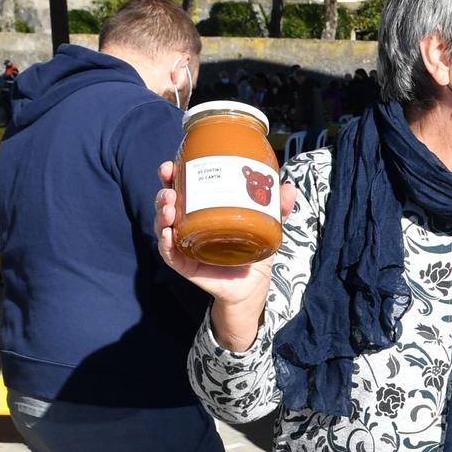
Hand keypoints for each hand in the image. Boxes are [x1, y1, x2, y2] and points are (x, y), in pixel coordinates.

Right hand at [153, 159, 295, 350]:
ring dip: (161, 216)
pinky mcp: (186, 266)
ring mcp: (184, 245)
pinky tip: (168, 235)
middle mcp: (187, 225)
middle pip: (166, 205)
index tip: (170, 165)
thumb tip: (290, 188)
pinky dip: (165, 244)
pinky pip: (169, 254)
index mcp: (200, 210)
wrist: (252, 285)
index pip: (180, 188)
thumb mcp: (266, 224)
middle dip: (163, 194)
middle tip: (169, 190)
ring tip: (169, 209)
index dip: (171, 176)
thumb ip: (278, 208)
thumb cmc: (252, 250)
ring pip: (164, 227)